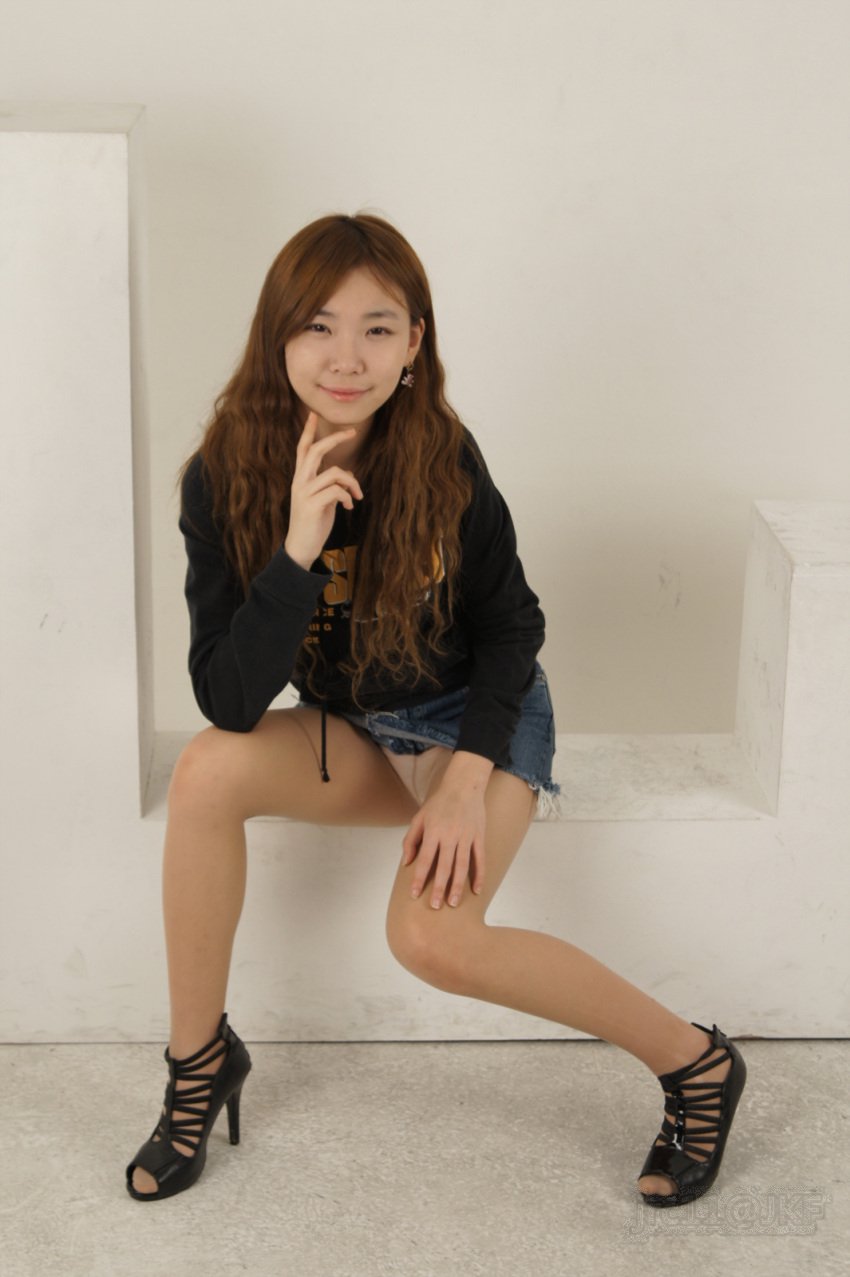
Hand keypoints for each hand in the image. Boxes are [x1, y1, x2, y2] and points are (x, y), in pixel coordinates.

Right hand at [284, 411, 363, 568]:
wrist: (301, 548)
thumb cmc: (314, 523)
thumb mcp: (324, 500)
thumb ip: (331, 485)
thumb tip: (349, 475)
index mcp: (301, 479)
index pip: (302, 449)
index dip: (308, 431)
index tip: (313, 414)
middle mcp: (299, 482)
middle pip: (316, 451)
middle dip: (335, 438)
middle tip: (352, 431)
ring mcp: (304, 493)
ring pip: (334, 473)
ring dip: (352, 482)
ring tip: (357, 495)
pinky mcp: (311, 505)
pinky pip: (336, 491)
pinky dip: (347, 496)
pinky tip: (349, 506)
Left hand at [402, 784, 485, 908]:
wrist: (463, 786)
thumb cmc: (438, 803)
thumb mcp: (419, 818)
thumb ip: (411, 840)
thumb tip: (406, 862)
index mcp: (433, 831)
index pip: (425, 860)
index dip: (418, 878)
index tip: (414, 894)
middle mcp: (450, 835)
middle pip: (444, 867)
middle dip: (439, 888)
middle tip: (435, 906)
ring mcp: (466, 836)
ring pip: (462, 866)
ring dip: (458, 886)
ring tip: (454, 903)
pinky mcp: (479, 836)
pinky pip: (480, 859)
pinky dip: (479, 875)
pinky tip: (476, 890)